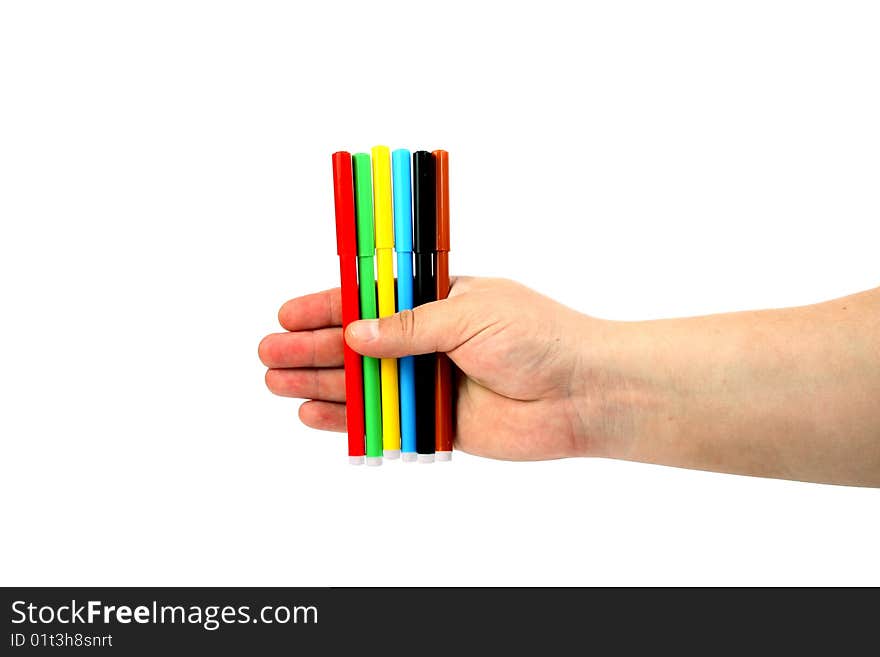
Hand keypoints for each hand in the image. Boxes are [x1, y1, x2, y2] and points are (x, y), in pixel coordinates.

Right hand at [258, 277, 603, 459]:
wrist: (582, 393)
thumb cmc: (536, 337)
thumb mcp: (469, 314)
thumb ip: (409, 327)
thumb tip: (356, 335)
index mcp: (439, 301)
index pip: (371, 299)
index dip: (329, 306)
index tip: (289, 313)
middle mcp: (430, 340)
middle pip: (358, 343)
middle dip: (312, 347)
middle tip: (269, 353)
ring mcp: (430, 382)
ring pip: (364, 382)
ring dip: (320, 381)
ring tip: (276, 381)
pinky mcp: (436, 422)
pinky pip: (384, 420)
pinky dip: (349, 418)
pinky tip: (312, 414)